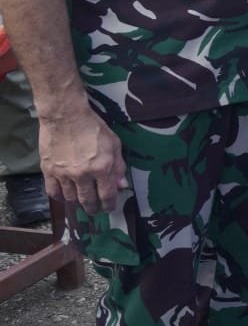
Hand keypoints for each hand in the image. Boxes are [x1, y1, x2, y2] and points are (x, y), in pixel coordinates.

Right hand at [37, 98, 126, 213]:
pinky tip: (64, 196)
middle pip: (88, 200)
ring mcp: (64, 174)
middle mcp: (82, 174)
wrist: (66, 116)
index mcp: (101, 168)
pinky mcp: (48, 171)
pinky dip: (59, 197)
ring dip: (77, 203)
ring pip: (71, 198)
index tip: (109, 208)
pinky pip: (53, 192)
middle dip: (93, 208)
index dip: (109, 205)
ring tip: (81, 202)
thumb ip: (118, 166)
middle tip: (95, 209)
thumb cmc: (93, 127)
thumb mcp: (114, 144)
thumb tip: (121, 185)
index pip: (107, 195)